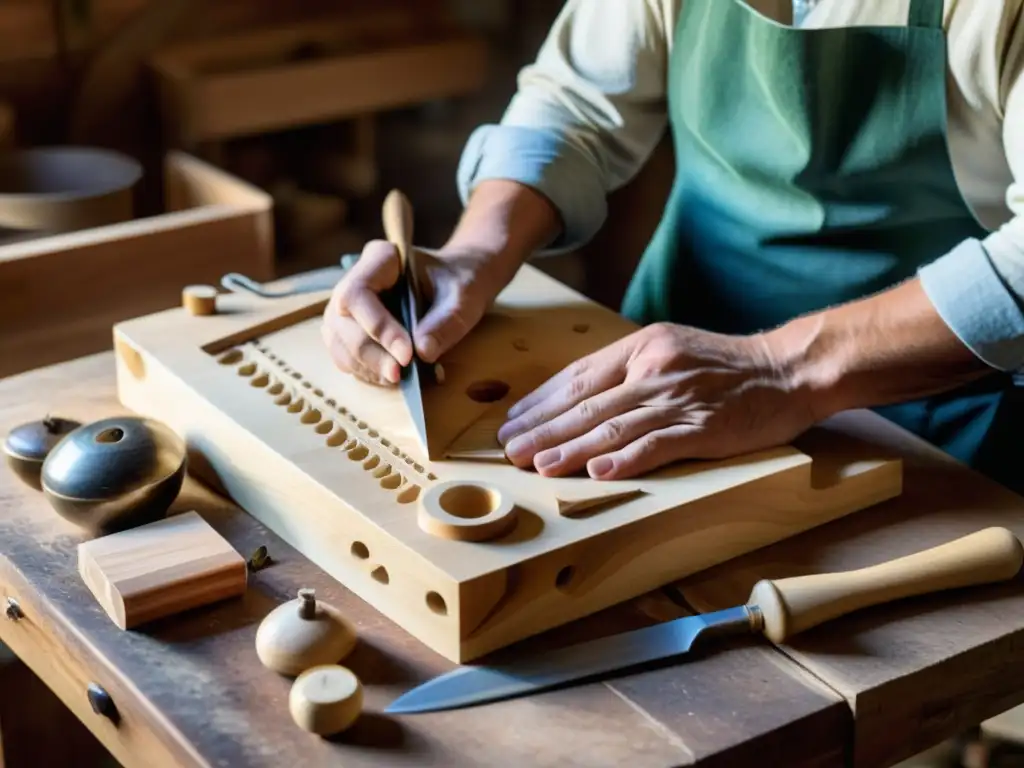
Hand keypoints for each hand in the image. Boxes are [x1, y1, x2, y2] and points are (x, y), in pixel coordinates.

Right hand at [322, 241, 498, 385]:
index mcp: (380, 258)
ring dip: (366, 366)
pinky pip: (344, 355)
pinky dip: (365, 371)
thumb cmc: (460, 282)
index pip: (359, 293)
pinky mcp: (349, 330)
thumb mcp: (464, 297)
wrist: (456, 285)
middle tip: (400, 375)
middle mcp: (354, 279)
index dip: (377, 326)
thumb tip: (423, 353)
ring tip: (398, 379)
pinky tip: (391, 376)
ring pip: (339, 341)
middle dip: (371, 353)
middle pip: (343, 321)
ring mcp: (347, 307)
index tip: (407, 353)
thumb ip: (448, 320)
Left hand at [496, 322, 818, 479]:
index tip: (512, 421)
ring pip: (614, 425)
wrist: (787, 368)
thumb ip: (629, 370)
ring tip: (538, 465)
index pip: (579, 376)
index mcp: (641, 347)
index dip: (541, 401)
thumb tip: (580, 399)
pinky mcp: (705, 427)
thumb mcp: (671, 350)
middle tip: (509, 450)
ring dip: (572, 449)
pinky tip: (597, 473)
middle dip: (543, 429)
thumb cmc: (725, 365)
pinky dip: (626, 459)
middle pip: (587, 403)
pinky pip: (658, 444)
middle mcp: (654, 369)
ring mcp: (680, 398)